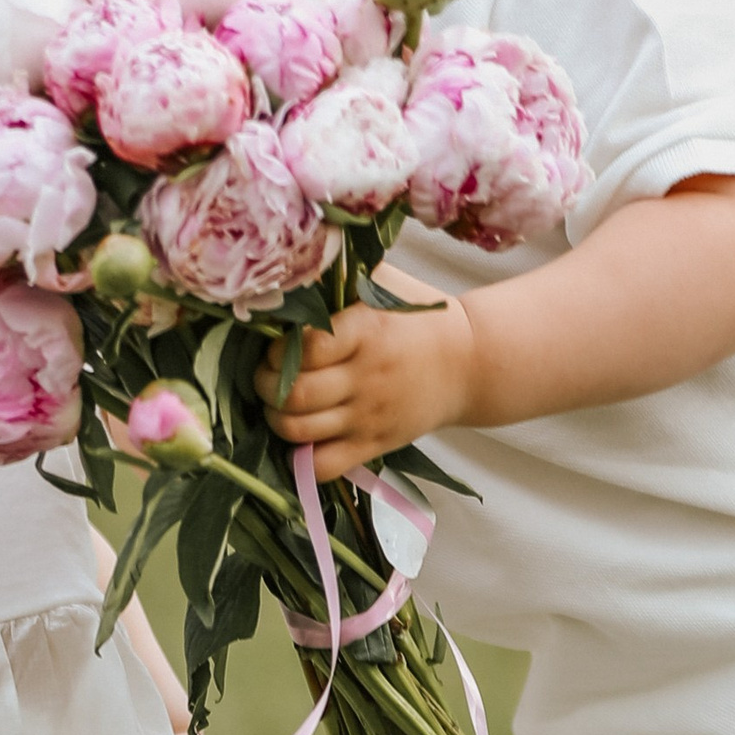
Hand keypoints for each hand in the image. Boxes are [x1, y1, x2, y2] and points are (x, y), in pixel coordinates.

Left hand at [258, 287, 478, 481]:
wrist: (470, 362)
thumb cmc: (420, 317)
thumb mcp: (385, 284)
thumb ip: (339, 275)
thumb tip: (290, 267)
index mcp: (366, 332)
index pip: (306, 348)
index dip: (279, 351)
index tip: (276, 347)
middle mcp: (365, 377)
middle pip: (294, 394)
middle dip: (264, 385)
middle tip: (267, 376)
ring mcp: (369, 415)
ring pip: (299, 430)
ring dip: (275, 418)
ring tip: (278, 403)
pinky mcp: (374, 444)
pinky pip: (323, 466)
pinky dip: (300, 457)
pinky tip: (299, 437)